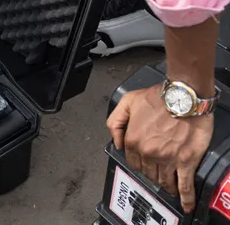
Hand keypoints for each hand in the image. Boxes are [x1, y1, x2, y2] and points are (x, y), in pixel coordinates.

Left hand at [107, 84, 213, 212]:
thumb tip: (116, 142)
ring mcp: (166, 159)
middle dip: (152, 172)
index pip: (132, 161)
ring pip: (163, 180)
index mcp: (133, 140)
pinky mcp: (185, 161)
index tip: (144, 162)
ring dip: (165, 184)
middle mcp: (148, 153)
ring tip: (169, 186)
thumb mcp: (126, 102)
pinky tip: (185, 204)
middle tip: (158, 170)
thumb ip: (115, 122)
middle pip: (147, 172)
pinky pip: (184, 185)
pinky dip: (185, 197)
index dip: (138, 161)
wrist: (183, 97)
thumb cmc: (157, 97)